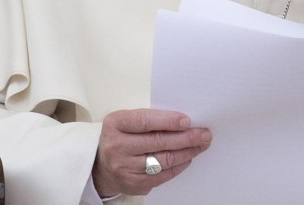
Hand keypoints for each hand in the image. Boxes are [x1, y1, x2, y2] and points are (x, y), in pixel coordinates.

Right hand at [92, 109, 211, 196]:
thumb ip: (149, 118)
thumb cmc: (120, 136)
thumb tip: (184, 121)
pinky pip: (162, 176)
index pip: (144, 121)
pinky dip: (178, 167)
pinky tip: (188, 158)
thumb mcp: (126, 120)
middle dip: (186, 138)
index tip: (188, 121)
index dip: (168, 121)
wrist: (99, 164)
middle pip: (158, 142)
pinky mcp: (132, 184)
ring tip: (201, 145)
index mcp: (116, 124)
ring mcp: (124, 168)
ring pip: (163, 161)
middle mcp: (117, 147)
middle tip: (204, 134)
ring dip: (187, 152)